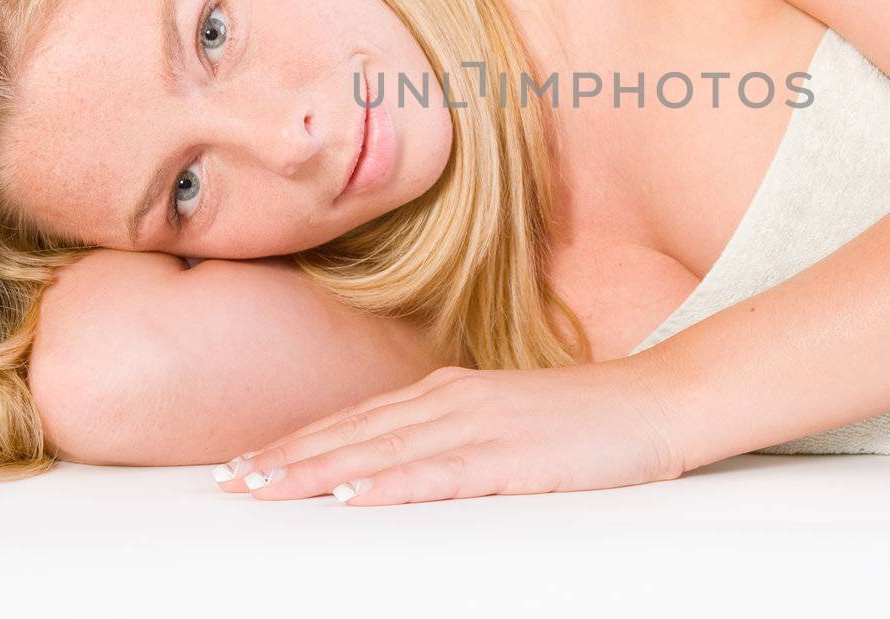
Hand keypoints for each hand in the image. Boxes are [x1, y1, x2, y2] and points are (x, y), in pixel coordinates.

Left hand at [209, 358, 688, 504]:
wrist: (659, 402)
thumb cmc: (587, 423)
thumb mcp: (506, 428)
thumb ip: (453, 443)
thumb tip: (399, 472)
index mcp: (449, 394)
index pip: (358, 422)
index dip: (298, 444)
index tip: (247, 465)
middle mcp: (454, 400)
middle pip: (355, 434)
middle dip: (288, 459)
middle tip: (229, 483)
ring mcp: (483, 423)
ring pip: (382, 450)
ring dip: (318, 470)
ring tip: (264, 488)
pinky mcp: (515, 454)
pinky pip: (441, 472)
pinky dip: (392, 482)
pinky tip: (355, 494)